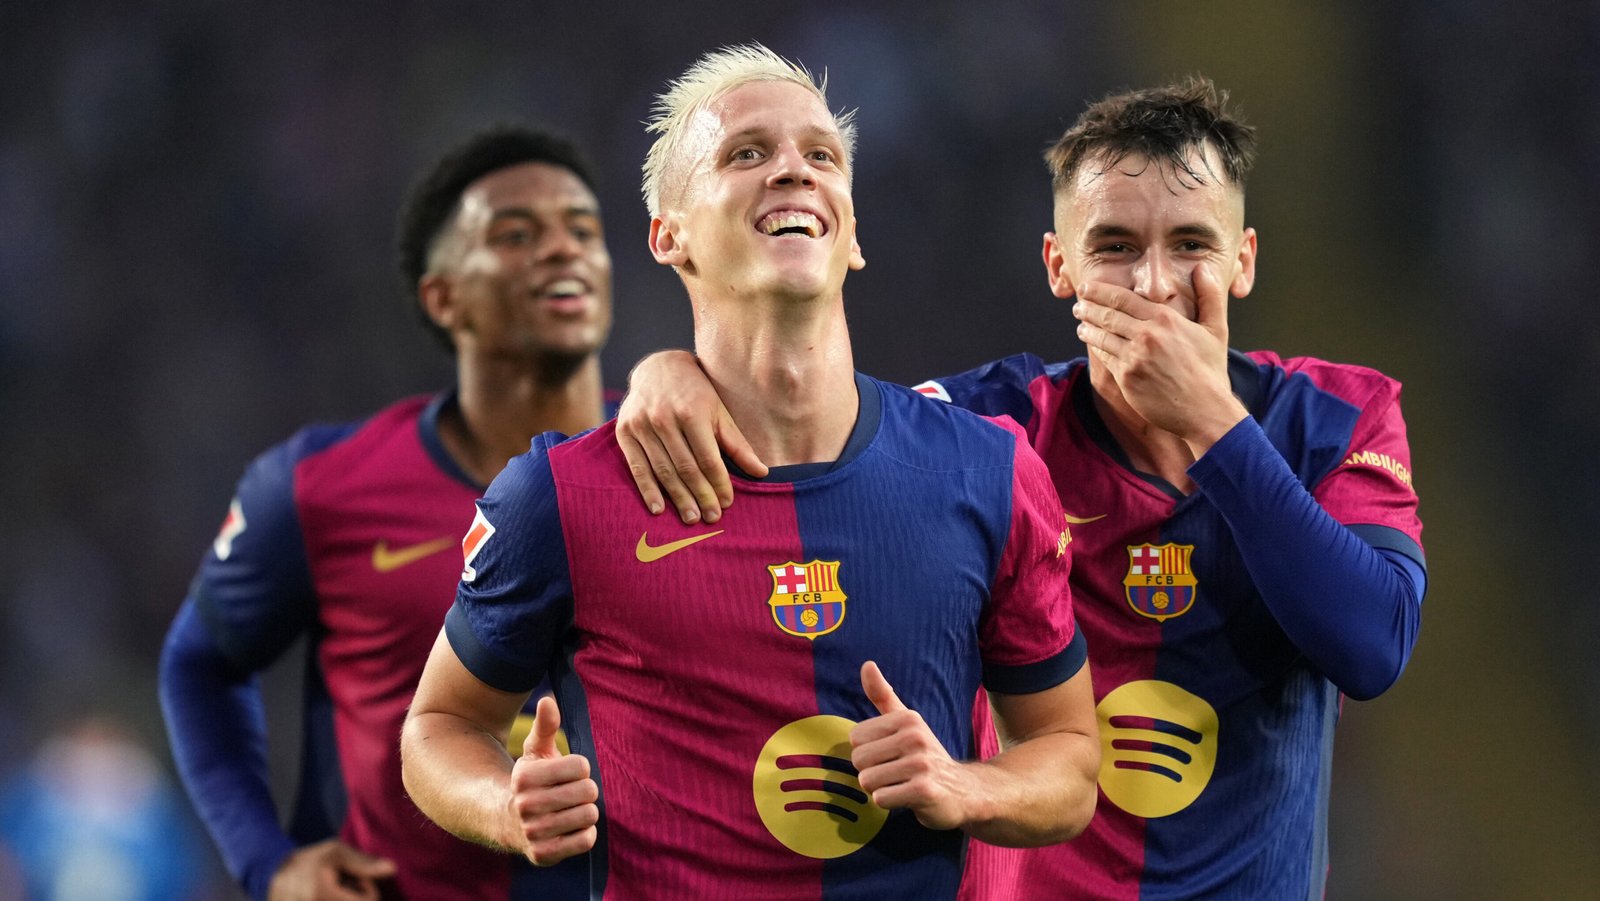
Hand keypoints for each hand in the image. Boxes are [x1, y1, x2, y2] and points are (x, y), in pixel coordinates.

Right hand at [267, 838, 395, 900]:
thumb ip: (364, 863)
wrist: (270, 874)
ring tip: (330, 894)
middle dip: (354, 897)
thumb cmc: (308, 861)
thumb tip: (392, 869)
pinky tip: (323, 897)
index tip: (355, 880)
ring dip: (343, 899)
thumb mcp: (335, 853)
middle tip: (342, 887)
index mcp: (322, 896)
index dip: (366, 890)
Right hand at [507, 696, 597, 865]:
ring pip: (589, 815)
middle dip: (585, 790)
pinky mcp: (543, 855)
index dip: (580, 768)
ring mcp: (533, 832)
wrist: (508, 821)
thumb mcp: (534, 751)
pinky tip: (570, 828)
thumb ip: (545, 726)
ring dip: (585, 812)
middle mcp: (525, 805)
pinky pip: (586, 840)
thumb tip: (548, 701)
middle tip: (571, 793)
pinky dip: (585, 833)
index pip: (581, 766)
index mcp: (524, 776)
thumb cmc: (531, 781)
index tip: (568, 773)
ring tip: (570, 810)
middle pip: (588, 791)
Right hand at [616, 350, 767, 524]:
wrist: (657, 367)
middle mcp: (665, 418)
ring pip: (663, 470)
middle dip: (701, 495)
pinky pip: (637, 467)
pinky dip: (647, 490)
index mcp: (692, 412)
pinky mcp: (624, 432)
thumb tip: (761, 473)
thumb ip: (737, 444)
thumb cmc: (695, 392)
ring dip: (678, 498)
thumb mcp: (719, 411)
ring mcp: (642, 425)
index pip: (708, 458)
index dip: (719, 483)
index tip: (728, 503)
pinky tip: (658, 509)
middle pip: (686, 467)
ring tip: (692, 518)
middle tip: (712, 517)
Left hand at [849, 661, 969, 830]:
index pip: (855, 738)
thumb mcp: (907, 723)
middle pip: (858, 760)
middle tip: (896, 774)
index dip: (868, 752)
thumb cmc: (926, 757)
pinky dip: (890, 803)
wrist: (964, 792)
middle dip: (871, 773)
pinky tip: (909, 798)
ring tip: (902, 785)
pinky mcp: (924, 791)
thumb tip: (867, 664)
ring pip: (867, 781)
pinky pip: (881, 799)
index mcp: (907, 718)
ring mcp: (921, 764)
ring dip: (880, 789)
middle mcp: (915, 737)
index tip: (891, 756)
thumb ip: (883, 695)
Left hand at [1074, 265, 1245, 448]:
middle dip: (1088, 307)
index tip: (1087, 287)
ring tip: (1080, 323)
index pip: (1122, 298)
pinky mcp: (1127, 378)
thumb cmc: (1210, 370)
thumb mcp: (1216, 328)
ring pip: (1102, 336)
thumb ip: (1209, 295)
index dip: (1100, 291)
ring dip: (1087, 327)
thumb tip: (1202, 268)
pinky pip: (1105, 358)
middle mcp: (1146, 335)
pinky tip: (1092, 343)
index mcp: (1165, 319)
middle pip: (1107, 315)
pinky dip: (1096, 347)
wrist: (1205, 410)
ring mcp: (1134, 357)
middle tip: (1078, 304)